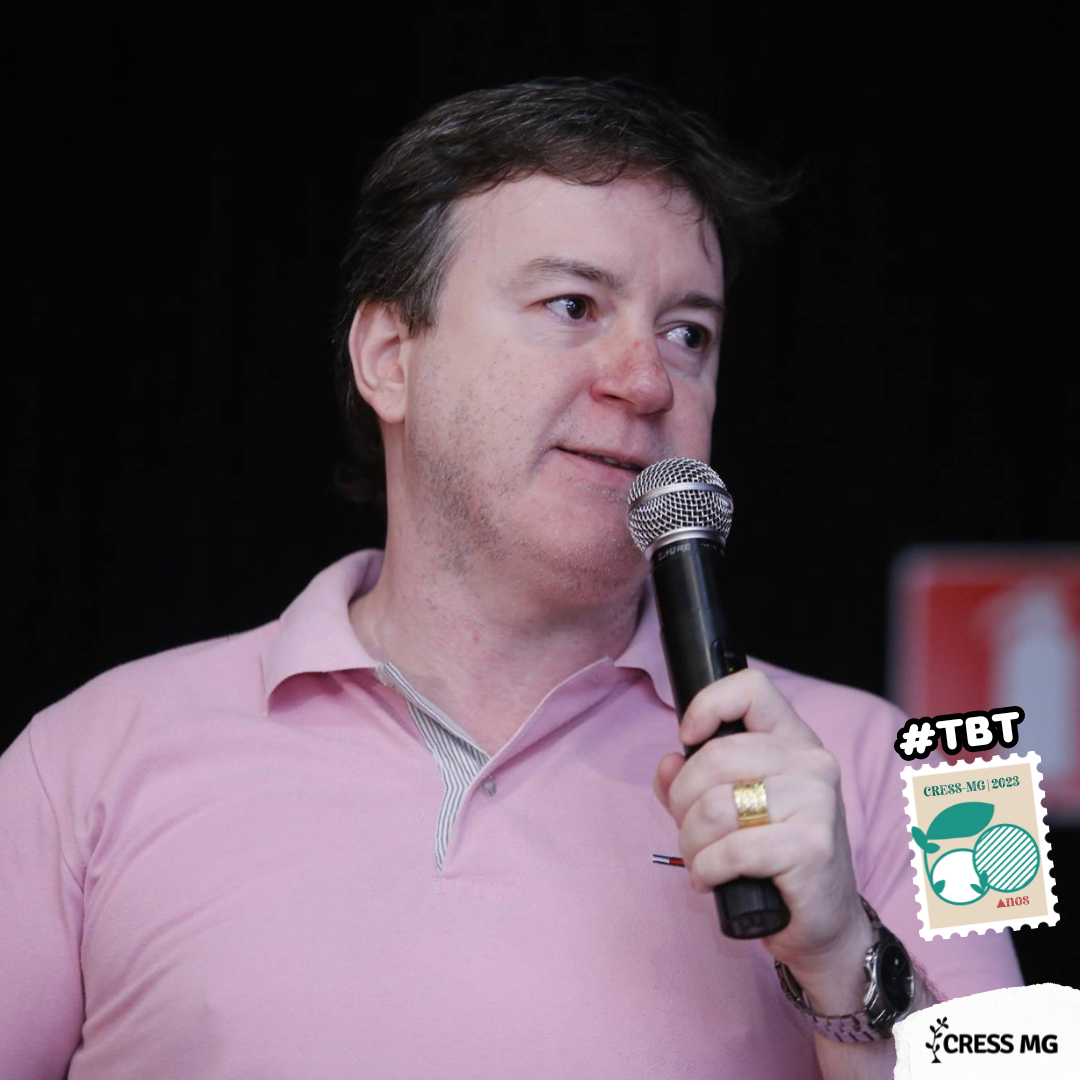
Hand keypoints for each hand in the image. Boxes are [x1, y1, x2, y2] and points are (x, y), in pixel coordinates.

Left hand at [652, 667, 873, 1012]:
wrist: (824, 921)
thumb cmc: (773, 856)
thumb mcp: (730, 808)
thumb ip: (690, 780)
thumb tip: (666, 764)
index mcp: (792, 739)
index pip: (751, 689)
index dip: (708, 705)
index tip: (686, 738)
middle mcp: (811, 761)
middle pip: (715, 756)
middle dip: (681, 799)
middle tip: (686, 828)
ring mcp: (816, 802)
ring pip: (717, 805)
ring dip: (691, 840)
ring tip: (698, 858)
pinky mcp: (811, 846)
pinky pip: (732, 849)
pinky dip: (707, 868)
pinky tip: (710, 879)